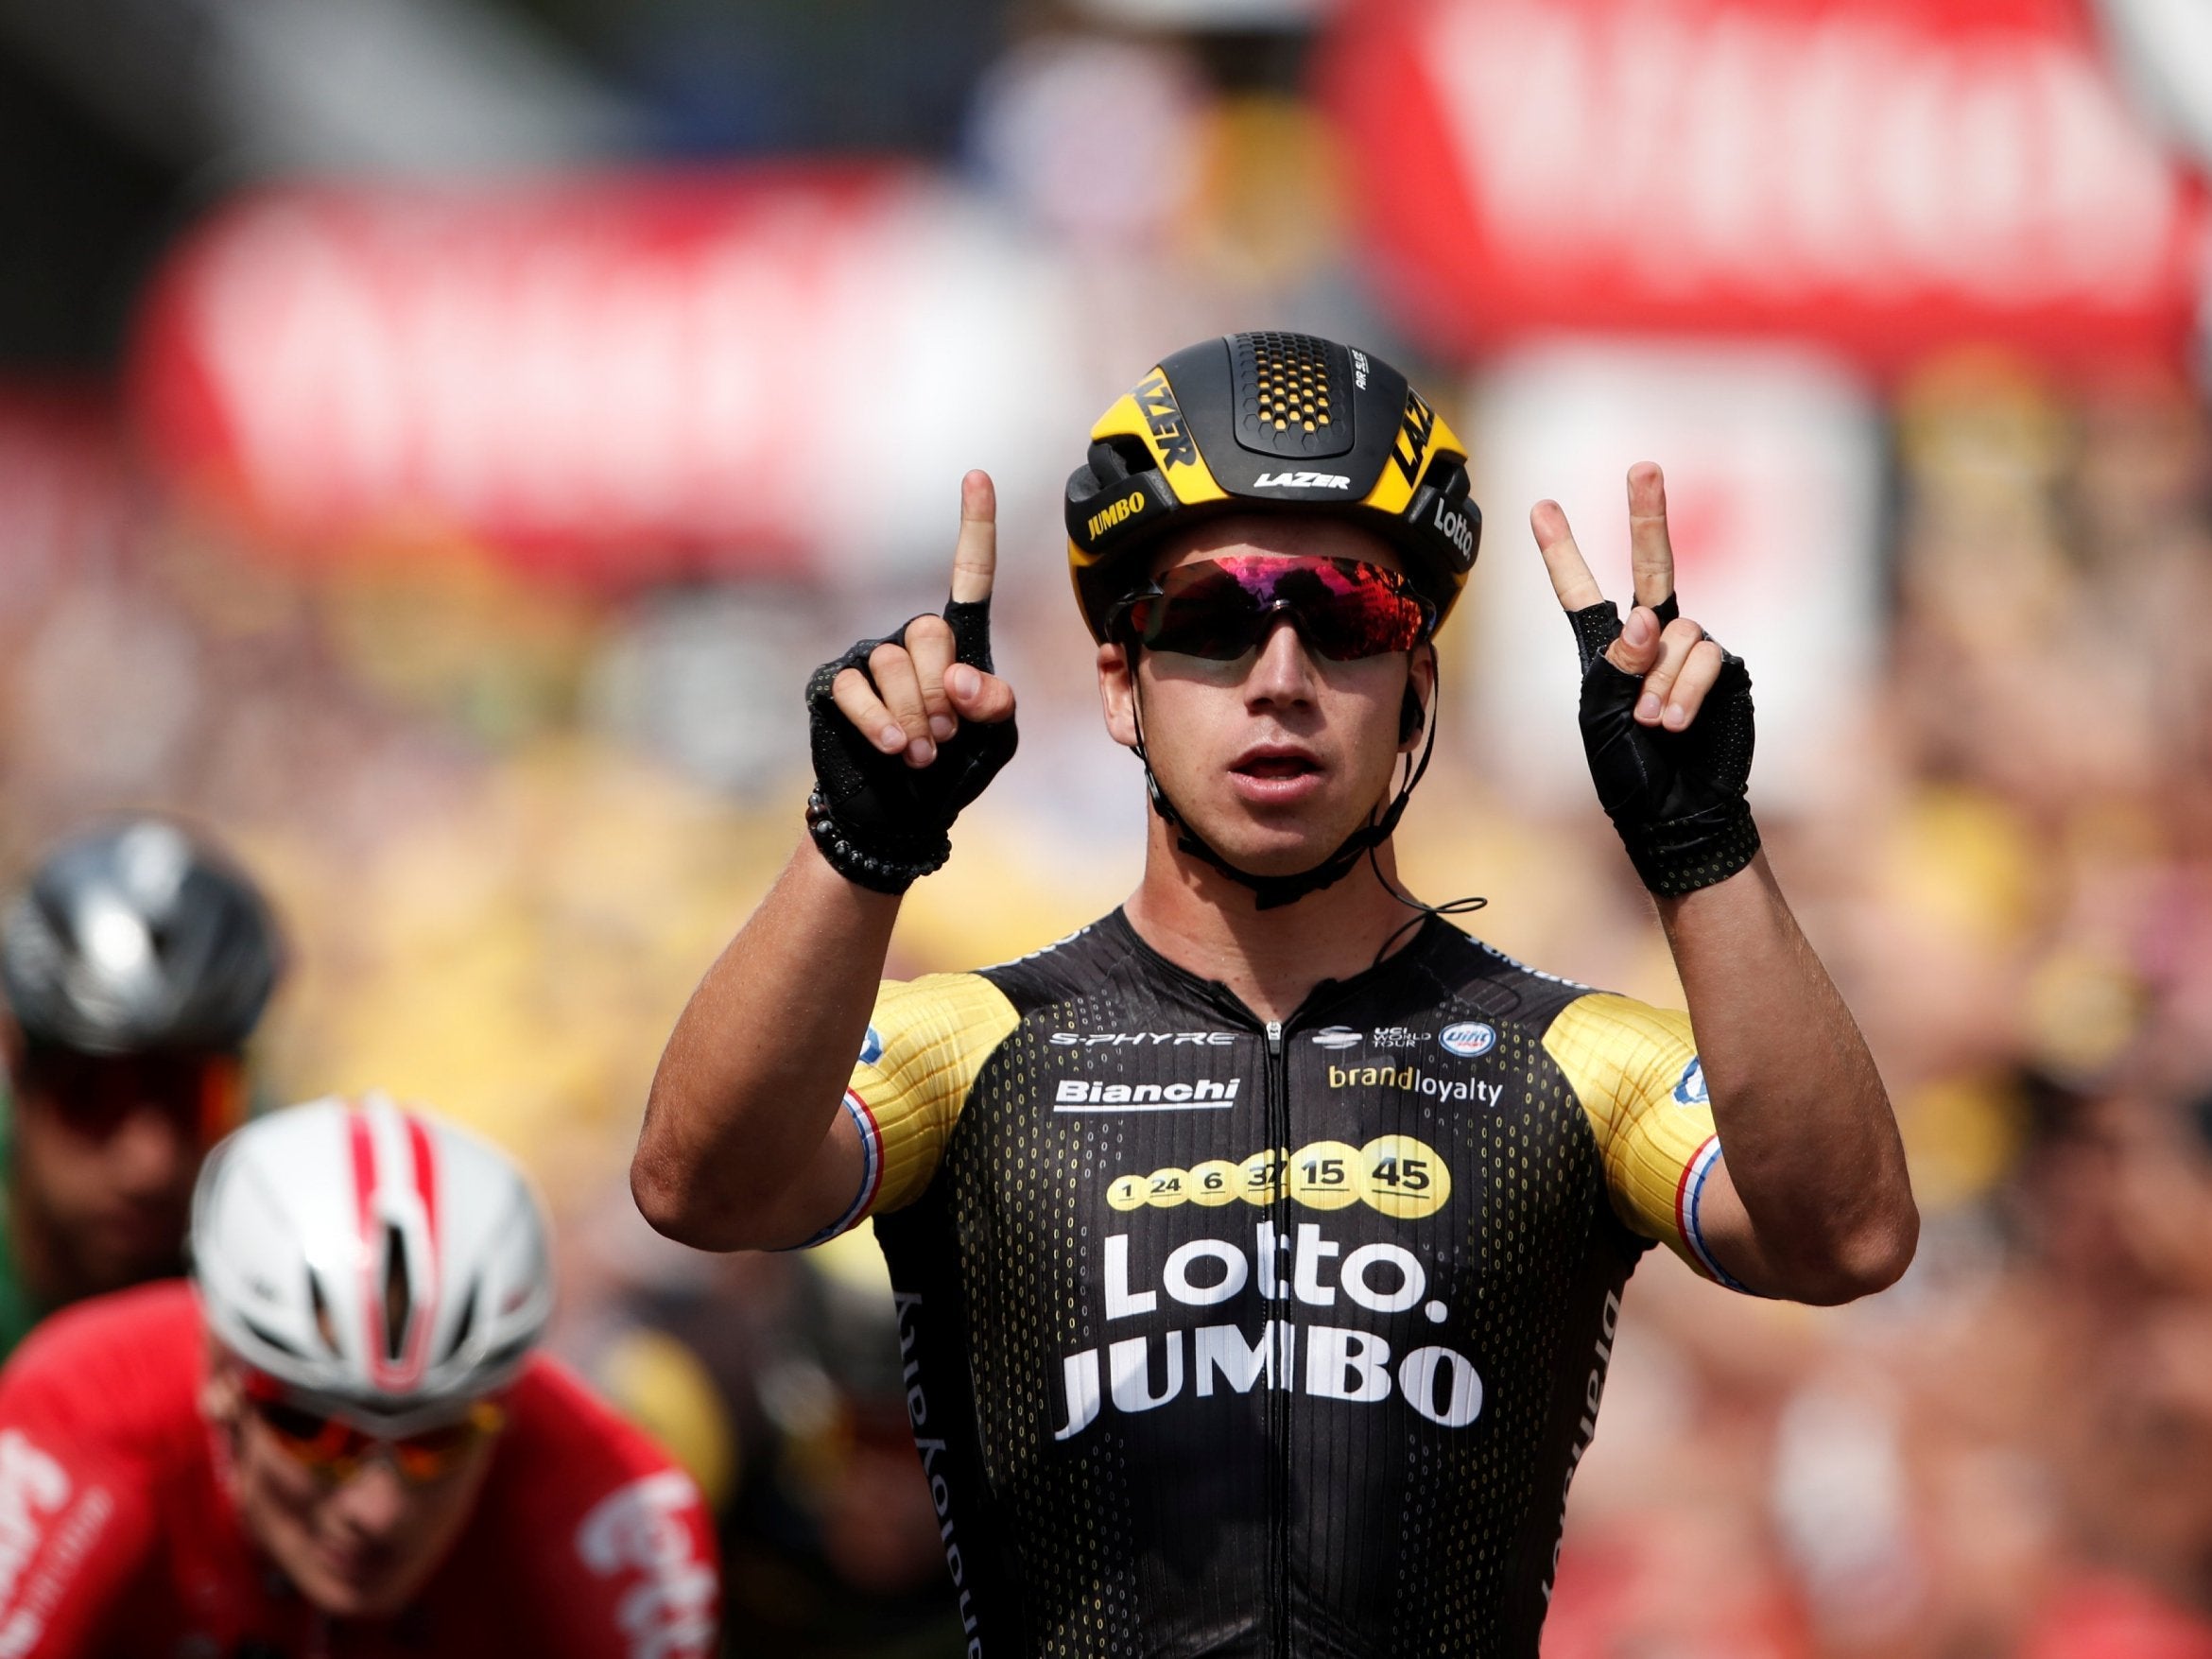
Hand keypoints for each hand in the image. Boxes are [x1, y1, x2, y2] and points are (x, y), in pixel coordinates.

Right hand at [804, 471, 1019, 892]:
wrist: (900, 816)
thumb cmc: (954, 769)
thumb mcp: (995, 739)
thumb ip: (994, 703)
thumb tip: (958, 679)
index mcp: (958, 644)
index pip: (970, 576)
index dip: (975, 527)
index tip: (978, 476)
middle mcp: (911, 640)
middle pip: (928, 634)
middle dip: (941, 693)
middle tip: (944, 733)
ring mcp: (868, 659)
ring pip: (892, 665)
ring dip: (913, 716)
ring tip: (921, 751)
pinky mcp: (833, 684)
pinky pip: (855, 688)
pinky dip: (879, 722)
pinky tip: (893, 749)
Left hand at [1529, 463, 1758, 897]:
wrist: (1675, 812)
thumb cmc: (1629, 769)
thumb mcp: (1604, 714)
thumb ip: (1619, 663)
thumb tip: (1648, 615)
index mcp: (1606, 650)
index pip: (1581, 592)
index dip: (1562, 552)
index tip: (1540, 507)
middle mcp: (1651, 639)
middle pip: (1652, 565)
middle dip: (1647, 515)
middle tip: (1644, 466)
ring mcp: (1691, 651)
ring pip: (1677, 632)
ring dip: (1661, 682)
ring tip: (1654, 725)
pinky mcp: (1727, 668)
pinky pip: (1705, 659)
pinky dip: (1685, 691)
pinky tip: (1676, 724)